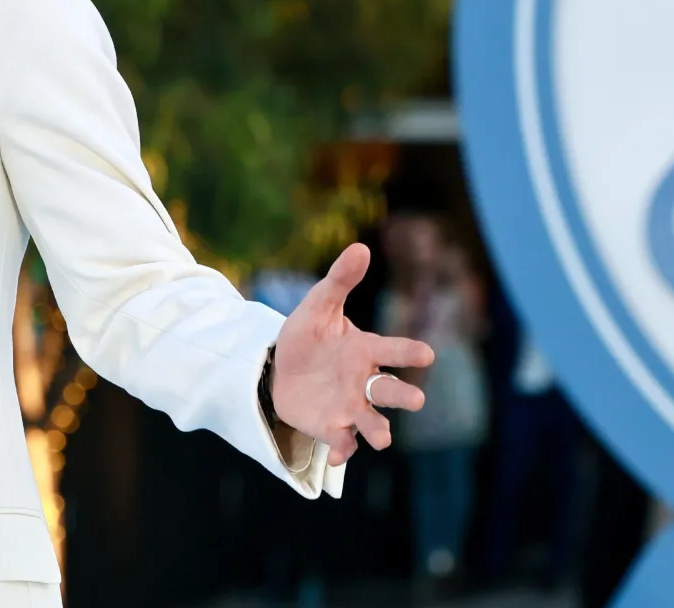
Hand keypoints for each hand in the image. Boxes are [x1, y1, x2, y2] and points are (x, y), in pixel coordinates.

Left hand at [271, 243, 435, 464]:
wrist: (277, 366)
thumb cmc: (307, 335)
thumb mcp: (317, 305)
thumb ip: (340, 280)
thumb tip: (360, 247)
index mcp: (365, 349)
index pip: (394, 349)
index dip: (409, 351)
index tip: (425, 353)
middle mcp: (364, 381)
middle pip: (392, 391)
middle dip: (403, 395)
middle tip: (415, 399)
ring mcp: (350, 406)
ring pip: (373, 423)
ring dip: (378, 430)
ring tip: (381, 438)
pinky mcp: (331, 426)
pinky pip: (343, 442)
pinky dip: (342, 449)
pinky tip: (336, 455)